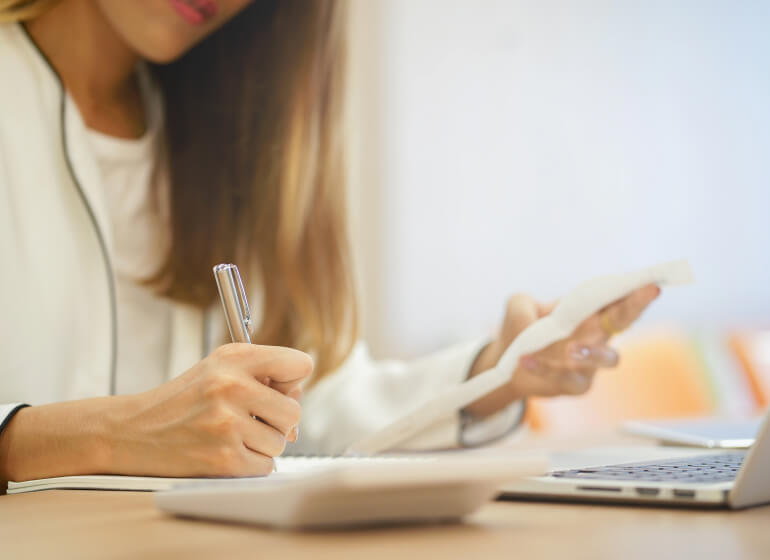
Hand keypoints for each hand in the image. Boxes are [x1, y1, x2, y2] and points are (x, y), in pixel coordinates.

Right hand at [0, 344, 311, 481]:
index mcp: (234, 358)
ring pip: (281, 442)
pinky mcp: (223, 458)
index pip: (300, 364)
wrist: (131, 431)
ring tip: (230, 434)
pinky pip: (265, 466)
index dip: (293, 380)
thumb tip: (298, 397)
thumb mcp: (218, 369)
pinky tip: (225, 452)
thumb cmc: (183, 400)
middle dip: (277, 420)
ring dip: (262, 444)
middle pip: (294, 411)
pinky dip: (250, 465)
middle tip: (250, 419)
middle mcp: (231, 386)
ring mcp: (226, 423)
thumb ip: (263, 374)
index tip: (278, 389)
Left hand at [465, 284, 659, 416]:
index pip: (614, 298)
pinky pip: (569, 379)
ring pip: (609, 358)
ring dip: (594, 352)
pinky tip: (526, 360)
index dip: (633, 289)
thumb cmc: (522, 328)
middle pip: (624, 321)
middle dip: (636, 306)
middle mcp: (596, 336)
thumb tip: (531, 320)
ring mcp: (590, 363)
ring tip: (571, 349)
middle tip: (647, 293)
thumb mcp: (518, 307)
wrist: (506, 361)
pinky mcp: (575, 384)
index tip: (649, 279)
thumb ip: (524, 306)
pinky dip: (547, 369)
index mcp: (588, 313)